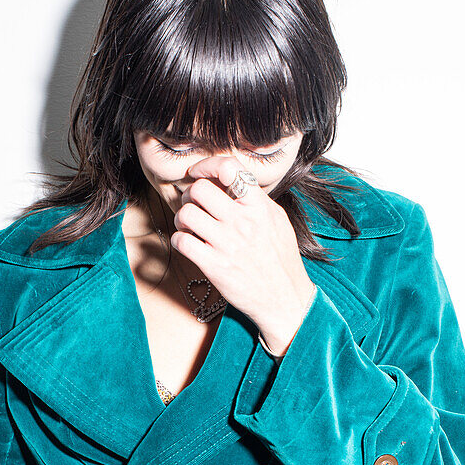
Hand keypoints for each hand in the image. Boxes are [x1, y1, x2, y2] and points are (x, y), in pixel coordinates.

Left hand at [170, 155, 316, 355]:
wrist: (285, 298)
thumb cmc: (281, 259)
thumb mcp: (277, 221)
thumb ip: (255, 200)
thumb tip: (232, 181)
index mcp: (259, 207)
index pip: (229, 168)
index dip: (206, 165)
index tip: (198, 173)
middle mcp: (242, 222)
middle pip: (199, 189)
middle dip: (189, 195)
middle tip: (192, 204)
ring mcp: (227, 244)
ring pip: (186, 214)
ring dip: (181, 218)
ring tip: (189, 226)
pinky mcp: (214, 266)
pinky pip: (182, 241)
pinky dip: (180, 239)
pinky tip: (189, 243)